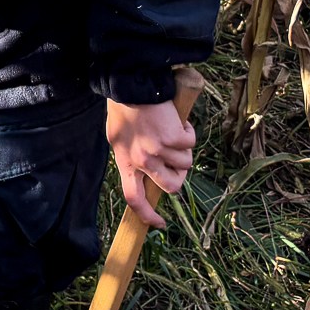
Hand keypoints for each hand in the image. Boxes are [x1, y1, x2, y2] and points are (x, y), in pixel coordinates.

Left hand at [106, 98, 194, 230]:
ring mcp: (159, 151)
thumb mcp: (118, 138)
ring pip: (185, 164)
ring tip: (172, 132)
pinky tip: (176, 121)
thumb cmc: (123, 109)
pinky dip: (188, 132)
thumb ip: (131, 157)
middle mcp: (142, 161)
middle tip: (178, 161)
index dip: (147, 215)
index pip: (134, 199)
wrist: (131, 85)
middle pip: (171, 186)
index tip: (159, 223)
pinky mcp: (174, 138)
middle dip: (179, 176)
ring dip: (184, 150)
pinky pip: (190, 143)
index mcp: (124, 162)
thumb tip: (148, 174)